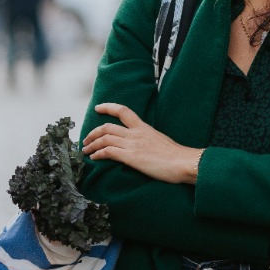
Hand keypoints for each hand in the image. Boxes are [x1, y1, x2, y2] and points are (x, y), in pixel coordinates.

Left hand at [82, 102, 201, 183]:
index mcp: (144, 127)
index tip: (99, 107)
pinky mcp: (131, 156)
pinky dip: (98, 154)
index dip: (108, 107)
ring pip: (105, 138)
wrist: (183, 162)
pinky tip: (94, 158)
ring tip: (86, 150)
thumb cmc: (176, 155)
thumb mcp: (160, 141)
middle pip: (107, 126)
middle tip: (86, 139)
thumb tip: (143, 145)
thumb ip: (148, 139)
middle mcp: (136, 133)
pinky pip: (108, 151)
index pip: (123, 111)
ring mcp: (133, 144)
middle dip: (93, 132)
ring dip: (92, 144)